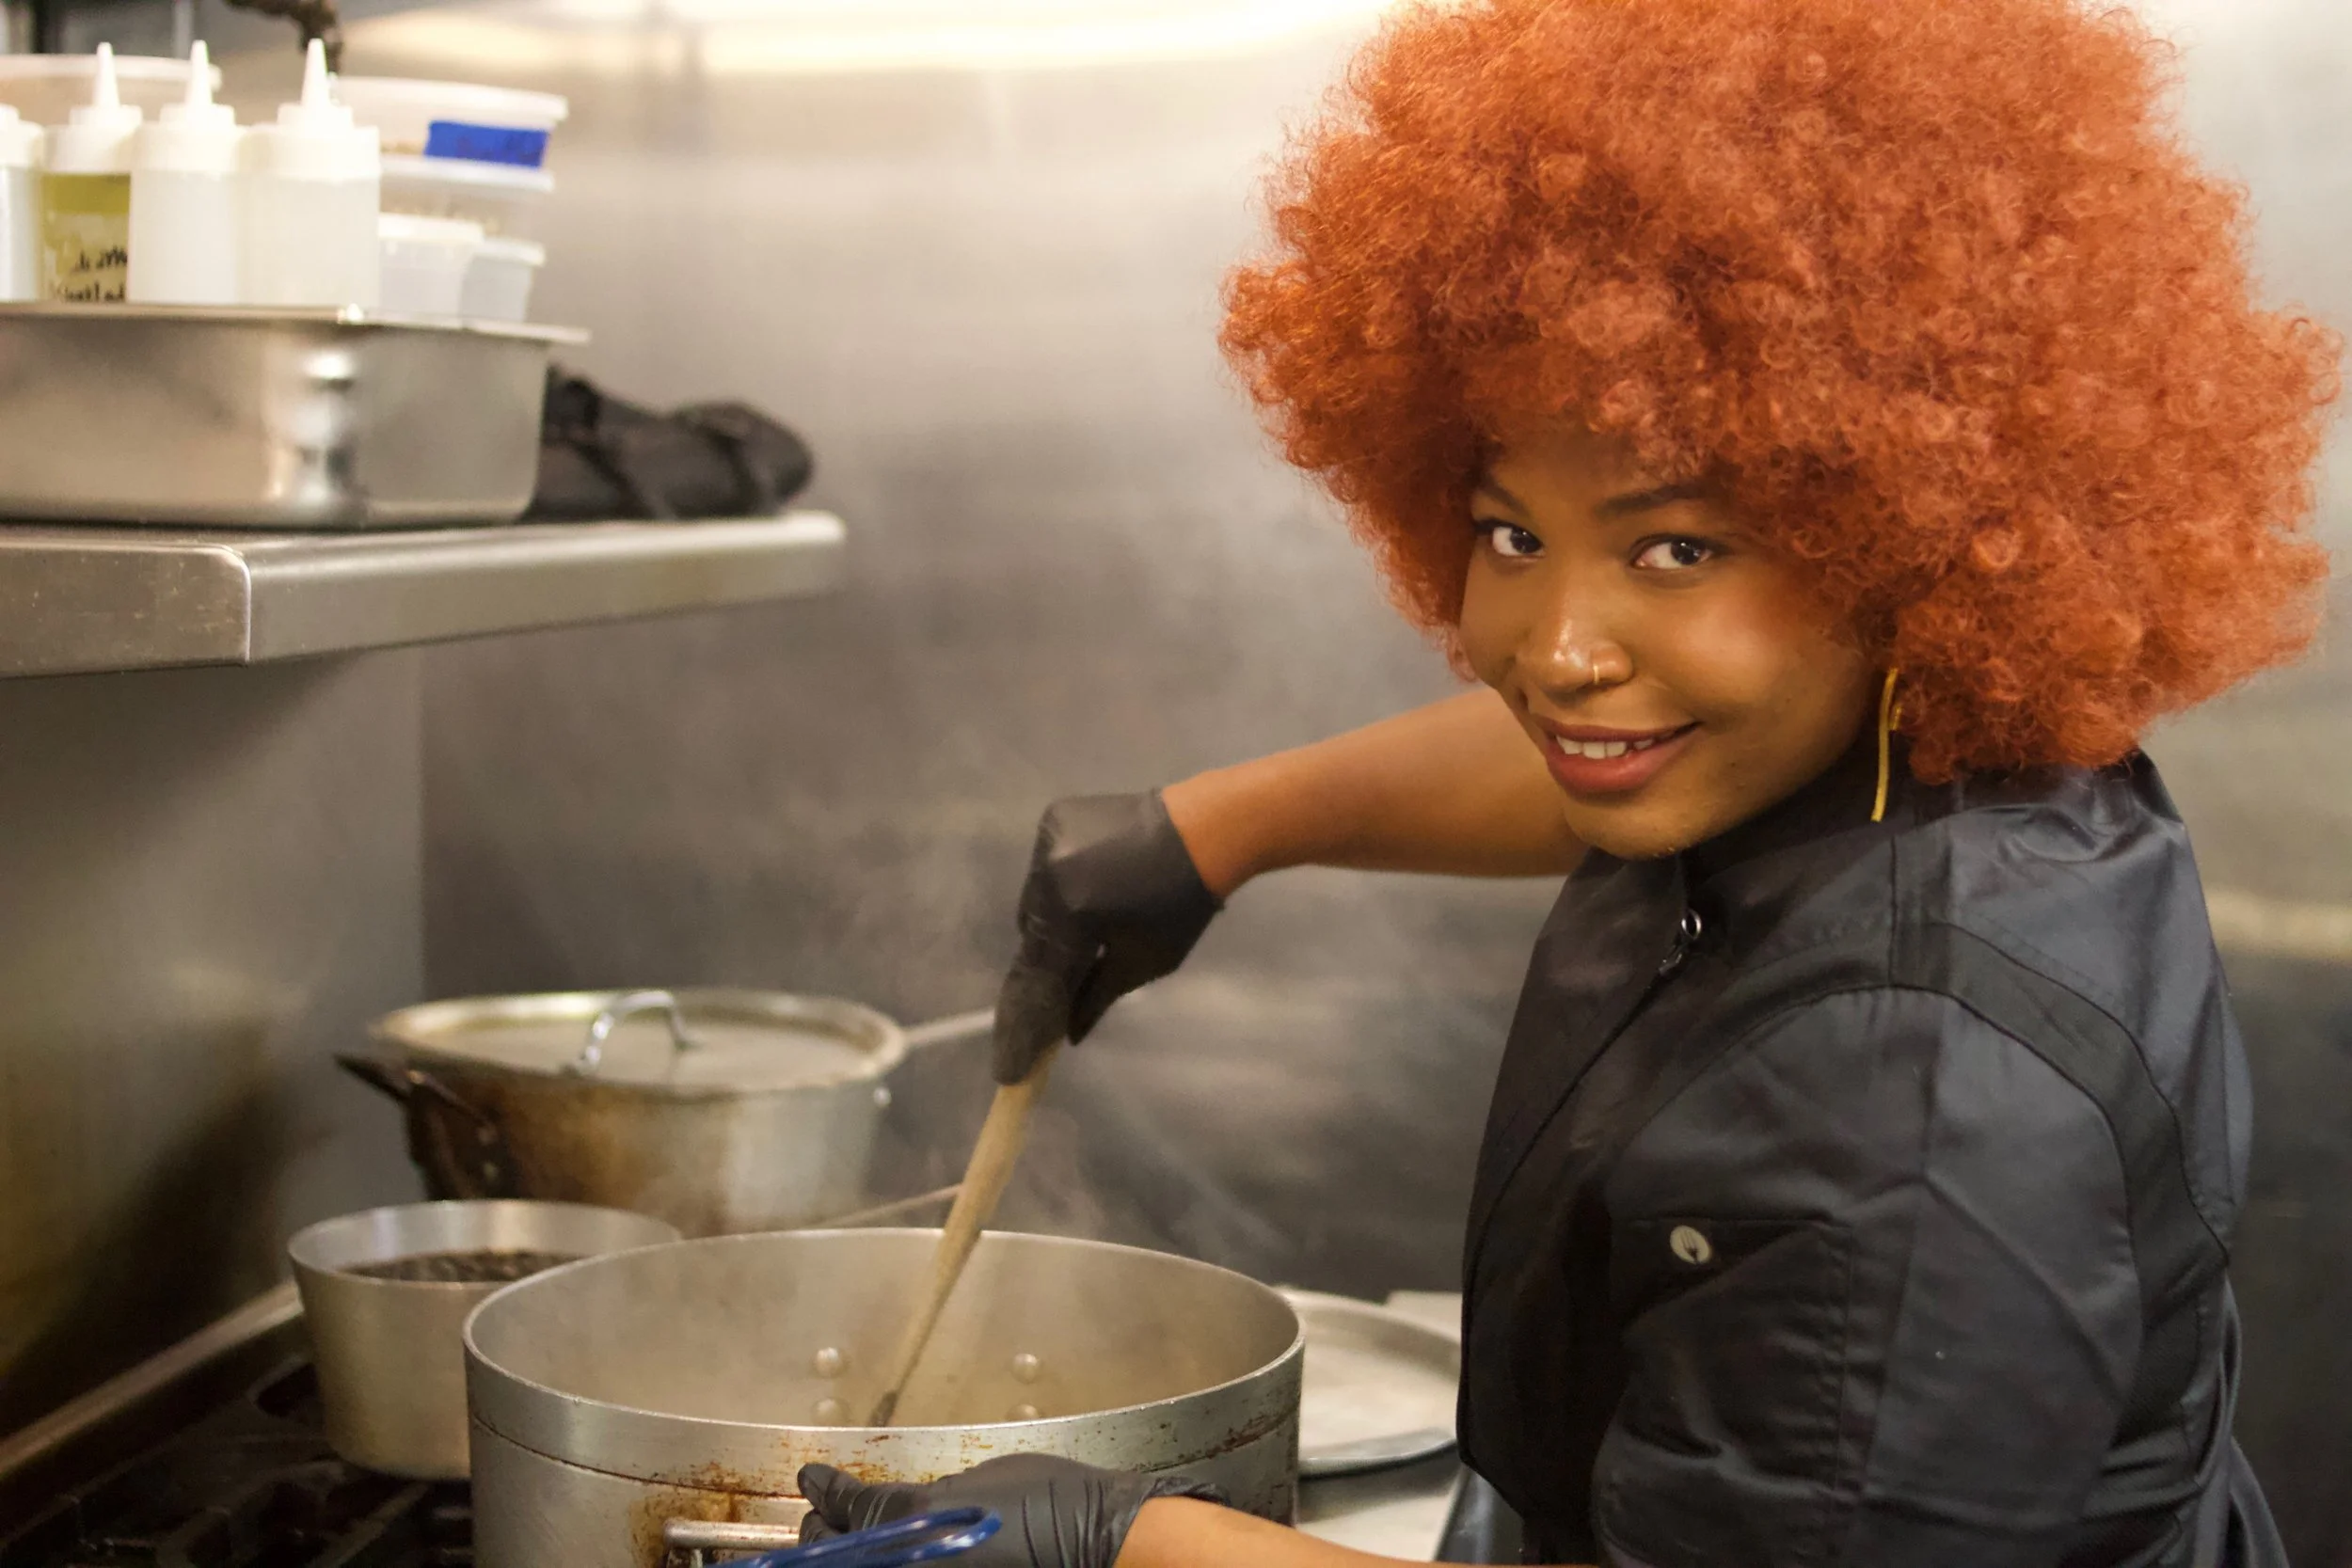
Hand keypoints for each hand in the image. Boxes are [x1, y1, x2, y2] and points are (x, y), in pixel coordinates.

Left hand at [796, 1455, 1222, 1567]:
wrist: (1104, 1546)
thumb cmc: (1049, 1504)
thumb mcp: (974, 1483)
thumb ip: (913, 1498)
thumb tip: (875, 1503)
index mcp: (910, 1527)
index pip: (846, 1511)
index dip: (824, 1492)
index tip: (812, 1479)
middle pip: (836, 1558)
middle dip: (822, 1534)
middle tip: (821, 1517)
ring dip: (848, 1558)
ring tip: (844, 1543)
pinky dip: (892, 1566)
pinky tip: (904, 1555)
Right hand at [992, 792, 1220, 1083]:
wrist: (1206, 828)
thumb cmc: (1184, 903)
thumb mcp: (1145, 962)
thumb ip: (1096, 998)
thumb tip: (1064, 1034)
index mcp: (1073, 915)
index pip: (1040, 981)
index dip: (1025, 1028)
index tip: (1010, 1068)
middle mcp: (1048, 875)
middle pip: (1031, 940)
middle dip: (1044, 970)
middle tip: (1055, 999)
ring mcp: (1047, 842)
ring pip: (1032, 903)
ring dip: (1051, 926)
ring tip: (1088, 931)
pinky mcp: (1053, 819)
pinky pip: (1043, 870)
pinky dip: (1058, 888)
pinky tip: (1090, 890)